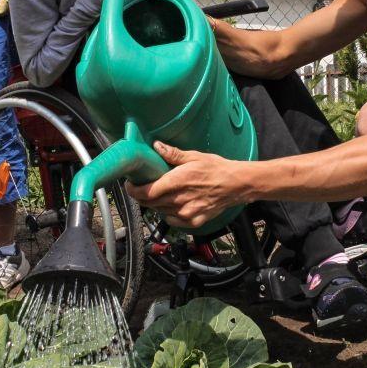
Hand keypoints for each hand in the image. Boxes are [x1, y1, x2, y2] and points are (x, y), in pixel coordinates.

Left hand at [126, 141, 243, 228]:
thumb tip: (156, 146)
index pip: (146, 192)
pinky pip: (172, 220)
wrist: (236, 184)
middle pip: (150, 203)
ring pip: (160, 211)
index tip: (130, 185)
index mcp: (176, 182)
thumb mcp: (194, 156)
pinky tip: (172, 204)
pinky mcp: (193, 221)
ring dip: (155, 203)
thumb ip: (172, 154)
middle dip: (142, 196)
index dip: (133, 190)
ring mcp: (186, 213)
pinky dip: (168, 213)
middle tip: (141, 187)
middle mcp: (179, 200)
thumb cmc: (217, 169)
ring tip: (159, 193)